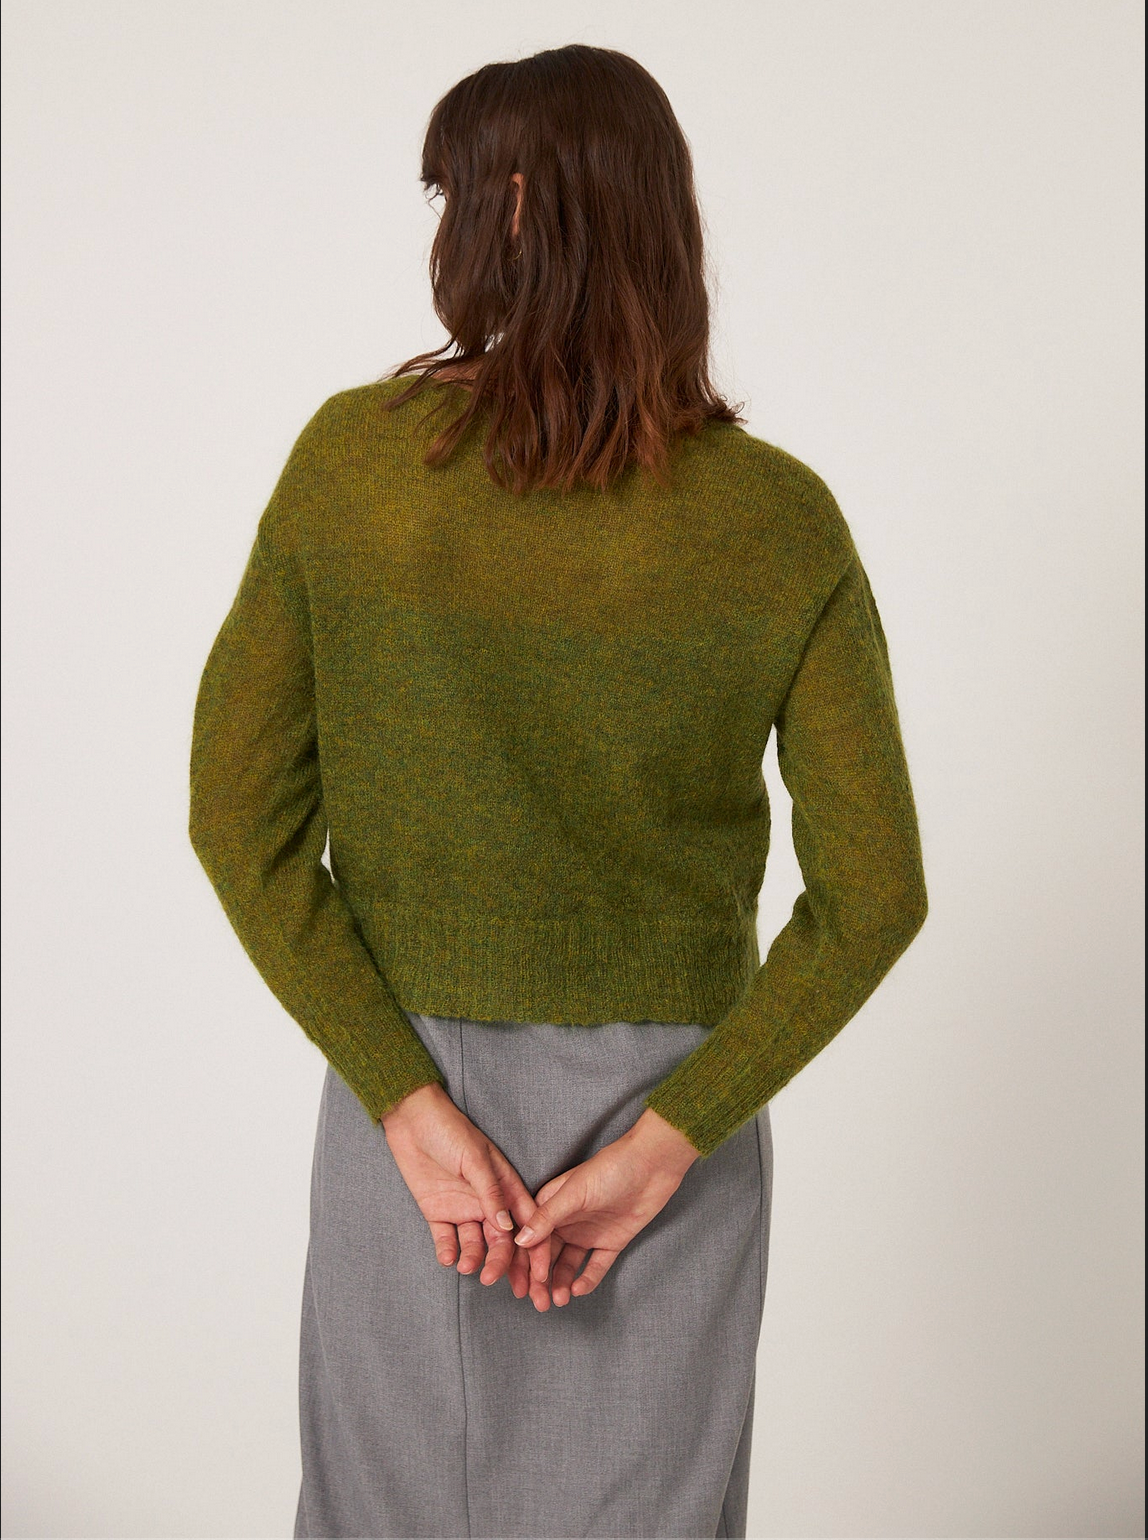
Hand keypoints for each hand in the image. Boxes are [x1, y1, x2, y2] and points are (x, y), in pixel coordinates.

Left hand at [380, 1082, 549, 1300]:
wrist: (411, 1120)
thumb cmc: (450, 1131)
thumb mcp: (476, 1160)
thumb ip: (491, 1194)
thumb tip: (508, 1229)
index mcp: (505, 1186)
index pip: (527, 1223)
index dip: (535, 1249)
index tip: (538, 1276)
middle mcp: (487, 1202)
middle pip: (502, 1240)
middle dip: (504, 1264)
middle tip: (495, 1280)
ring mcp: (462, 1208)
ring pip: (475, 1244)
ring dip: (474, 1258)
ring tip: (467, 1267)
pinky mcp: (438, 1213)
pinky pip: (446, 1239)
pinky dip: (448, 1251)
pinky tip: (449, 1258)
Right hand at [511, 1107, 699, 1307]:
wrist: (652, 1166)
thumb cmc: (610, 1168)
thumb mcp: (574, 1191)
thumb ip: (548, 1217)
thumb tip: (521, 1241)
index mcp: (551, 1205)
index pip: (533, 1238)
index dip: (528, 1261)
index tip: (527, 1281)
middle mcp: (566, 1221)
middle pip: (547, 1255)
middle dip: (540, 1279)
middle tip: (539, 1302)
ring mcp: (588, 1232)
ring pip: (568, 1264)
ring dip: (561, 1282)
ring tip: (558, 1300)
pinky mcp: (610, 1242)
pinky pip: (595, 1266)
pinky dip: (587, 1279)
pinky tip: (579, 1290)